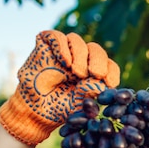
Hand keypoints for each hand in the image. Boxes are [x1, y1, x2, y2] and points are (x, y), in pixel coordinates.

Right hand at [0, 30, 119, 144]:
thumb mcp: (81, 103)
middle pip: (95, 50)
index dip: (112, 72)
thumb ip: (92, 92)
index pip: (109, 65)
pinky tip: (66, 62)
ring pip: (76, 40)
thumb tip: (103, 82)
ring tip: (77, 72)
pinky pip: (56, 37)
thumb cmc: (61, 108)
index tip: (110, 83)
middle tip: (96, 74)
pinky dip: (63, 47)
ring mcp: (63, 51)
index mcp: (93, 72)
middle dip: (99, 61)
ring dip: (81, 55)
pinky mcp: (45, 46)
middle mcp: (80, 59)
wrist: (36, 111)